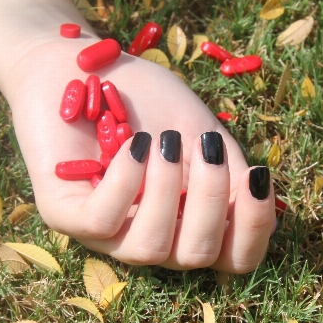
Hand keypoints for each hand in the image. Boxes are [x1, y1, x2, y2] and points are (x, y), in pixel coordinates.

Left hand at [3, 39, 274, 272]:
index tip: (257, 174)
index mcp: (187, 223)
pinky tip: (134, 145)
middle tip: (206, 147)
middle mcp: (149, 237)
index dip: (255, 228)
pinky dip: (125, 182)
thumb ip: (227, 167)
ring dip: (166, 191)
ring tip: (164, 142)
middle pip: (197, 256)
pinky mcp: (63, 214)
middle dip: (211, 200)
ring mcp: (104, 233)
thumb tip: (260, 199)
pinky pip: (101, 221)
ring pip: (149, 249)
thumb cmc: (143, 98)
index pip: (234, 258)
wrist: (76, 64)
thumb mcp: (198, 129)